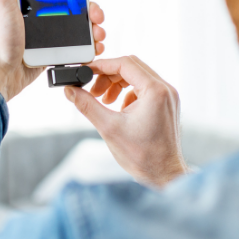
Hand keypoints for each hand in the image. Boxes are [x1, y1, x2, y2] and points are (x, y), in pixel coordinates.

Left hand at [0, 0, 106, 101]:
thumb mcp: (0, 0)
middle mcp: (41, 11)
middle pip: (75, 1)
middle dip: (91, 5)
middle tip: (96, 12)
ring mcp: (49, 30)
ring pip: (80, 22)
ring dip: (94, 25)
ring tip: (97, 32)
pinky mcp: (53, 48)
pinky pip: (77, 43)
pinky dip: (90, 44)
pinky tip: (95, 46)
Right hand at [64, 56, 186, 186]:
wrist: (163, 175)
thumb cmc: (143, 156)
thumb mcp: (108, 128)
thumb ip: (87, 105)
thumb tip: (70, 90)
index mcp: (155, 91)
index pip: (125, 64)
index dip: (102, 65)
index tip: (86, 71)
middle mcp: (165, 89)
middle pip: (132, 67)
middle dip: (108, 76)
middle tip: (92, 91)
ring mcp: (168, 96)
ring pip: (138, 76)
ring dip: (117, 84)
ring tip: (103, 101)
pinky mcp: (166, 104)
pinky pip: (144, 88)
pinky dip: (128, 93)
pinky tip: (119, 109)